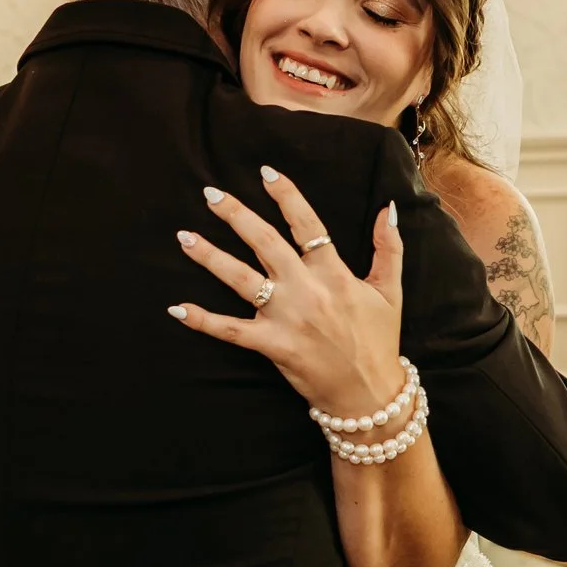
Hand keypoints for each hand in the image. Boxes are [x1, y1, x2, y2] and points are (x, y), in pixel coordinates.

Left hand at [169, 165, 404, 422]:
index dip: (286, 196)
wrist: (370, 394)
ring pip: (240, 279)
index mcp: (333, 273)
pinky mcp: (272, 345)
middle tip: (210, 193)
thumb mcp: (389, 291)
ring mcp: (285, 318)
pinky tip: (177, 308)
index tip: (265, 172)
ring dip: (210, 257)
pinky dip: (203, 321)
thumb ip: (388, 247)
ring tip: (184, 237)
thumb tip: (388, 207)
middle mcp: (306, 290)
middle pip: (265, 242)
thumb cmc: (378, 341)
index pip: (307, 224)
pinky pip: (231, 331)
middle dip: (236, 215)